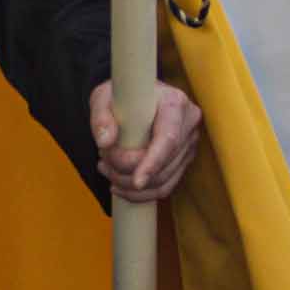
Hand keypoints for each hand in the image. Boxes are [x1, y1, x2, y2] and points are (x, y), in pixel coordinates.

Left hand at [90, 80, 202, 204]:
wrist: (134, 96)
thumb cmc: (120, 94)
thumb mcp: (103, 97)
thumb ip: (101, 117)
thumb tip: (105, 142)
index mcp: (174, 102)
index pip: (168, 139)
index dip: (153, 162)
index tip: (137, 181)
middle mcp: (188, 123)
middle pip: (164, 164)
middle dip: (128, 173)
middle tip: (102, 163)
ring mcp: (189, 144)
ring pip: (164, 181)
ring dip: (130, 186)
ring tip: (106, 170)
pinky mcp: (183, 160)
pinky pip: (165, 187)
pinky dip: (141, 194)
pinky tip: (118, 185)